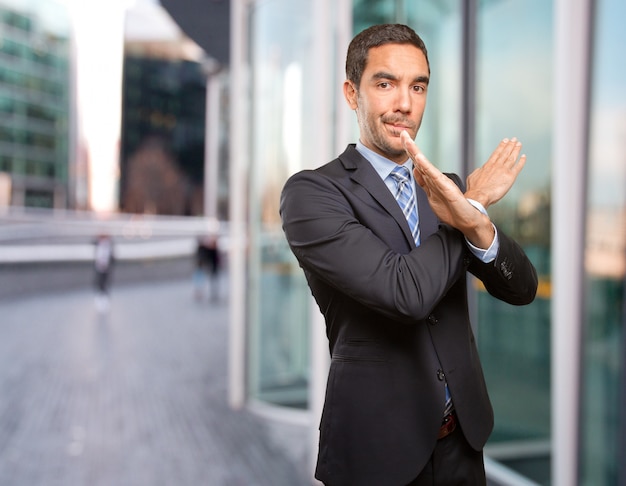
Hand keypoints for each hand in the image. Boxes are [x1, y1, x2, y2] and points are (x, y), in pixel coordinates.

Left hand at [401, 131, 494, 247]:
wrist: (468, 220)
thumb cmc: (453, 210)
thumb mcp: (432, 195)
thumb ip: (424, 183)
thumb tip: (416, 170)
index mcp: (431, 181)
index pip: (418, 163)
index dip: (410, 151)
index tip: (403, 139)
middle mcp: (436, 179)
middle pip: (420, 161)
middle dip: (410, 147)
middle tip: (402, 133)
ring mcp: (441, 183)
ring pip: (425, 165)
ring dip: (415, 152)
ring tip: (407, 141)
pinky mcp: (447, 188)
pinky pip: (434, 176)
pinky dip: (426, 167)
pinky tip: (419, 158)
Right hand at [465, 138, 526, 208]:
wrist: (479, 195)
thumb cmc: (474, 189)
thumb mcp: (473, 176)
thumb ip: (478, 171)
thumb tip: (480, 169)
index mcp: (488, 165)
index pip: (496, 153)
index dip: (501, 146)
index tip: (505, 140)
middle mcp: (497, 166)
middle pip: (505, 153)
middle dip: (510, 145)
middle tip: (514, 139)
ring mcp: (504, 170)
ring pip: (512, 157)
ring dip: (516, 150)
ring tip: (519, 144)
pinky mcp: (510, 177)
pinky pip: (518, 167)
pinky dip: (521, 161)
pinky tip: (524, 156)